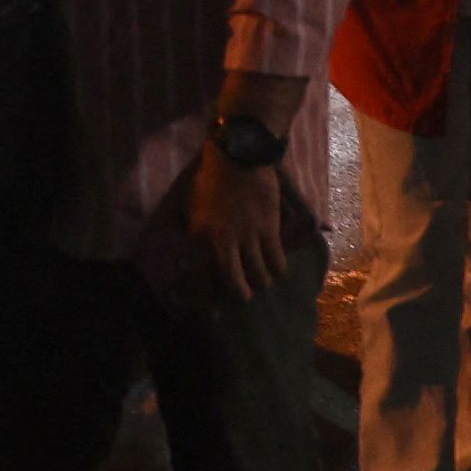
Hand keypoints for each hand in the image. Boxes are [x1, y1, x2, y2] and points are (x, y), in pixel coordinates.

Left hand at [179, 131, 299, 300]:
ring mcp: (248, 236)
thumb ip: (195, 231)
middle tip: (242, 298)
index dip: (208, 300)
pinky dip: (278, 269)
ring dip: (261, 282)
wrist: (239, 154)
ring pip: (259, 276)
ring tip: (261, 282)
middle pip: (234, 283)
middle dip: (239, 295)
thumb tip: (195, 254)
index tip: (212, 316)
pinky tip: (278, 270)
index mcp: (200, 235)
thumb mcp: (192, 205)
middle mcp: (224, 241)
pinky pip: (277, 260)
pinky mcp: (269, 228)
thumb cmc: (211, 177)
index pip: (203, 277)